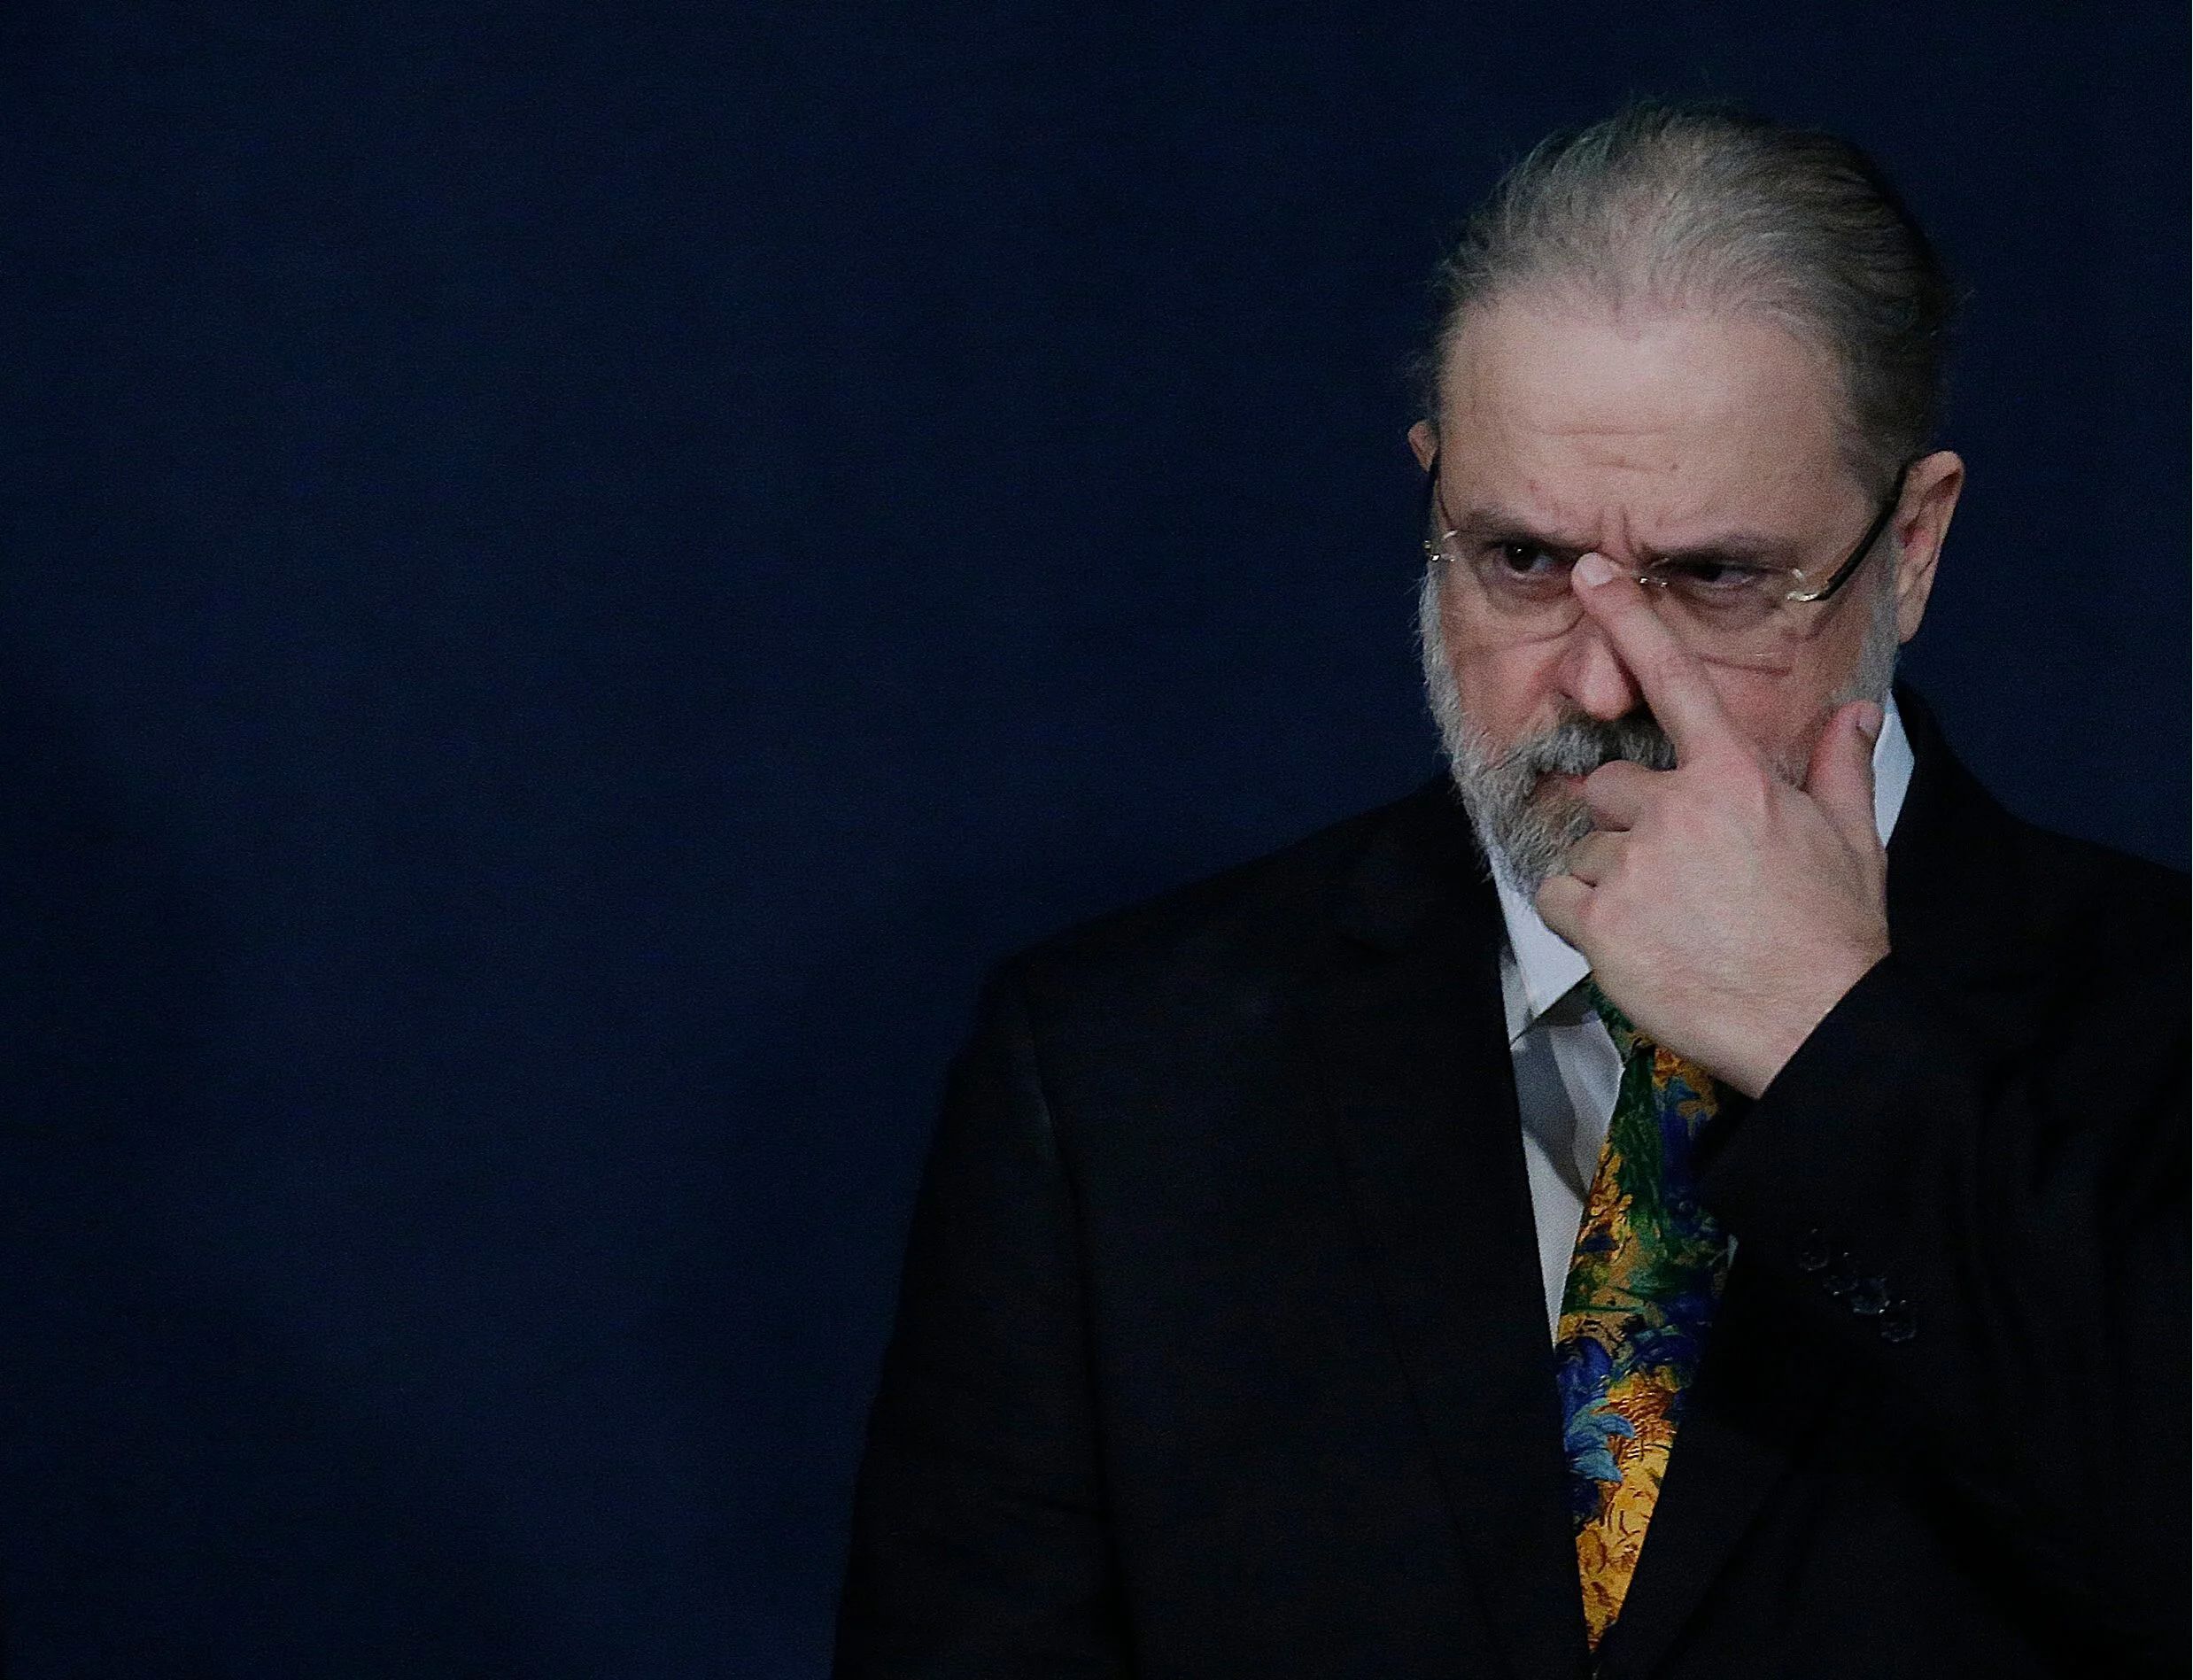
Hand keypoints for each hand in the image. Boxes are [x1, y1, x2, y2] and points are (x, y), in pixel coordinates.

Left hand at [1533, 553, 1891, 1097]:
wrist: (1814, 1024)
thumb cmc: (1834, 934)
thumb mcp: (1852, 840)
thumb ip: (1839, 768)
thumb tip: (1854, 714)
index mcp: (1735, 779)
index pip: (1675, 680)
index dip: (1630, 621)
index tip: (1593, 574)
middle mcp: (1675, 810)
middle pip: (1613, 785)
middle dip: (1634, 821)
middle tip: (1682, 875)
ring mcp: (1633, 866)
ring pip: (1588, 846)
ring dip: (1614, 877)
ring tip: (1672, 920)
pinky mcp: (1601, 923)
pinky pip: (1560, 896)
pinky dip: (1583, 916)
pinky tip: (1633, 940)